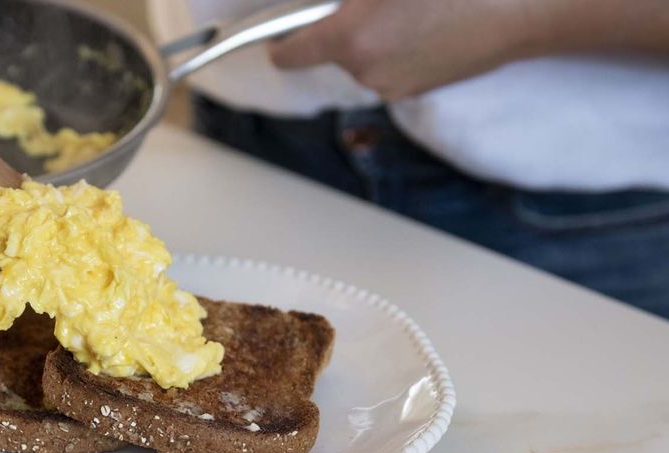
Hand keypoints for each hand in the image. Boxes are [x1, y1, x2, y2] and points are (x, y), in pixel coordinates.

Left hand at [267, 0, 541, 99]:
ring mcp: (394, 86)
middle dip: (343, 24)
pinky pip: (390, 65)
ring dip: (373, 34)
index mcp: (350, 38)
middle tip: (377, 1)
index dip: (281, 41)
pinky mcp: (419, 91)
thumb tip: (336, 10)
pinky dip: (397, 45)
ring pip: (363, 57)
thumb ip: (347, 1)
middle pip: (332, 49)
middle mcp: (365, 71)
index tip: (278, 36)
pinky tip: (428, 20)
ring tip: (411, 5)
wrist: (526, 7)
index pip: (291, 51)